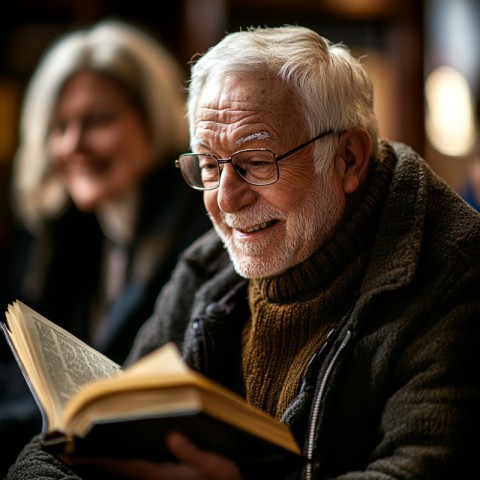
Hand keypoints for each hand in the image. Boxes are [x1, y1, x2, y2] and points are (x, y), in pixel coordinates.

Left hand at [63, 431, 242, 479]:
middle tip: (73, 447)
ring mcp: (159, 479)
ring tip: (91, 446)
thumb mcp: (217, 468)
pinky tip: (123, 453)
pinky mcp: (165, 478)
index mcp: (162, 474)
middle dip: (97, 459)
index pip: (123, 466)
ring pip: (127, 470)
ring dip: (109, 461)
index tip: (74, 454)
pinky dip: (124, 462)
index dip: (98, 460)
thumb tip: (173, 436)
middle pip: (119, 469)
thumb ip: (195, 454)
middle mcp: (155, 478)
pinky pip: (138, 470)